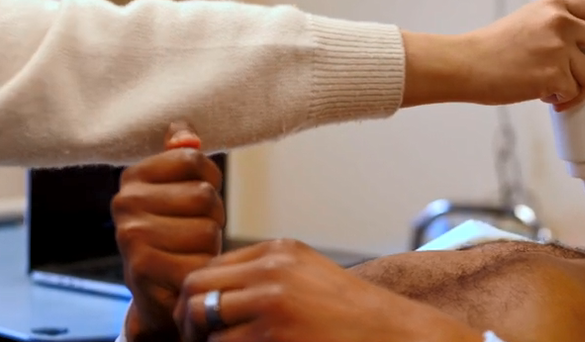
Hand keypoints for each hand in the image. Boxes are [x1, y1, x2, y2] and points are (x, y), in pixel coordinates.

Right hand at [115, 122, 224, 341]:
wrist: (159, 298)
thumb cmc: (176, 239)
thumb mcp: (179, 192)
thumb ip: (180, 156)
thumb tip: (182, 128)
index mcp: (134, 177)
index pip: (194, 159)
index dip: (210, 180)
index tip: (197, 202)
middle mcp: (125, 202)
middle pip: (204, 195)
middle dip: (212, 218)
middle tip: (194, 235)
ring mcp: (131, 236)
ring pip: (207, 229)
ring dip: (209, 247)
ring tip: (189, 254)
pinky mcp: (142, 269)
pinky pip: (199, 260)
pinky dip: (202, 269)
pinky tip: (186, 273)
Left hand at [176, 239, 483, 341]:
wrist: (397, 336)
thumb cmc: (354, 318)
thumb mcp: (308, 278)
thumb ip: (263, 277)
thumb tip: (208, 298)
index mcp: (277, 251)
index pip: (205, 268)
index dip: (193, 300)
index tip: (199, 325)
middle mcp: (270, 270)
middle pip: (193, 292)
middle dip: (187, 323)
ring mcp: (272, 303)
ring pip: (203, 327)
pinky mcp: (275, 337)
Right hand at [403, 0, 584, 110]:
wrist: (468, 63)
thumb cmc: (492, 47)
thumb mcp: (527, 20)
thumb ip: (554, 25)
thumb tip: (581, 46)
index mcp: (554, 5)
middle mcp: (560, 22)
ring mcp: (558, 49)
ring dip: (581, 88)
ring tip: (558, 92)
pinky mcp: (554, 74)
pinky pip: (574, 91)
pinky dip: (565, 99)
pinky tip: (548, 98)